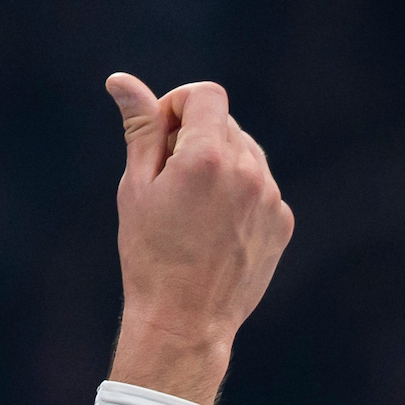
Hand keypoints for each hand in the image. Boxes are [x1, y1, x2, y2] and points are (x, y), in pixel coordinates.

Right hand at [104, 74, 294, 404]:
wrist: (185, 322)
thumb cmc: (148, 256)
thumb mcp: (135, 189)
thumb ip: (139, 129)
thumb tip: (122, 81)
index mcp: (207, 156)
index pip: (205, 94)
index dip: (178, 105)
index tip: (159, 136)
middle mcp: (248, 168)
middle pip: (224, 123)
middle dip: (194, 139)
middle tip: (166, 185)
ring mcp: (271, 195)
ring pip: (245, 154)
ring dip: (218, 166)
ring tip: (190, 213)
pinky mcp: (281, 220)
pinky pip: (260, 187)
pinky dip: (237, 195)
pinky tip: (212, 232)